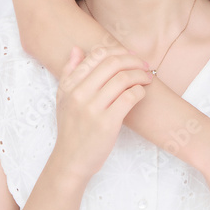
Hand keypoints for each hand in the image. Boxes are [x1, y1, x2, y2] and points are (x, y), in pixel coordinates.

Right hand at [52, 46, 150, 181]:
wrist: (71, 160)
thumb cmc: (70, 129)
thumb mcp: (62, 99)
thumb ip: (68, 73)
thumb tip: (77, 49)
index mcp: (70, 85)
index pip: (97, 55)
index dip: (118, 51)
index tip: (130, 55)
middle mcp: (79, 94)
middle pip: (113, 63)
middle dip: (133, 60)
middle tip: (144, 65)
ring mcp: (93, 108)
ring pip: (123, 79)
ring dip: (140, 75)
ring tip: (147, 78)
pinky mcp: (107, 123)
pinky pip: (129, 97)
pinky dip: (139, 91)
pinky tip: (141, 93)